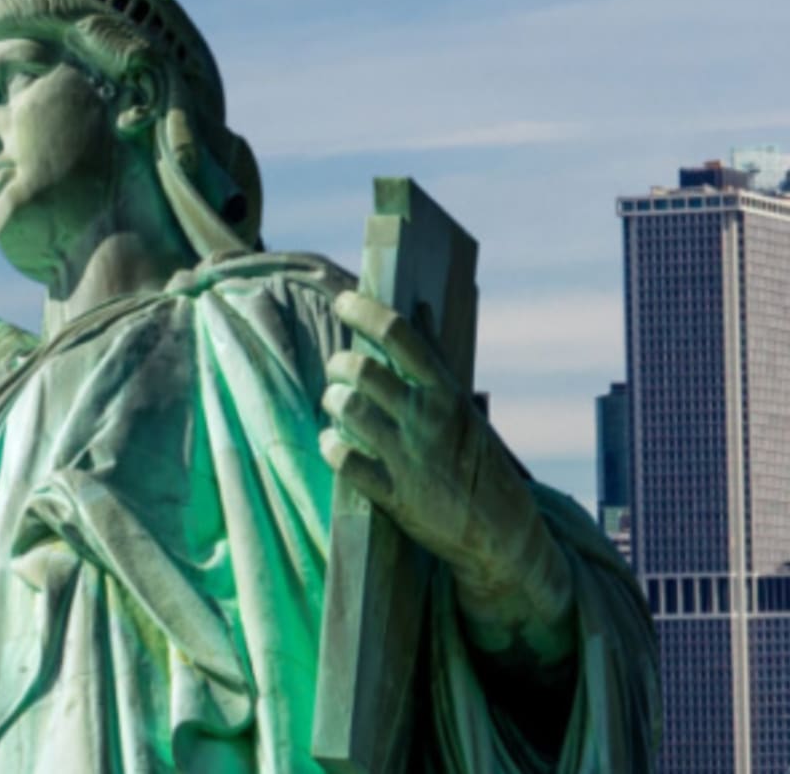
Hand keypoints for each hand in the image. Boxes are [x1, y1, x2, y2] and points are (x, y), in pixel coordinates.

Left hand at [320, 290, 575, 662]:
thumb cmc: (478, 463)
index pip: (401, 337)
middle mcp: (428, 420)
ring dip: (332, 403)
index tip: (343, 300)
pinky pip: (342, 458)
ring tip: (339, 408)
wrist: (504, 535)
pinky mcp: (393, 495)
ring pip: (346, 408)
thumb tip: (417, 310)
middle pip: (361, 370)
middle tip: (341, 372)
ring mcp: (409, 457)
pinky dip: (332, 446)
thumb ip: (433, 363)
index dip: (365, 311)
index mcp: (449, 395)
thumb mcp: (464, 409)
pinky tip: (337, 444)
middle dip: (340, 365)